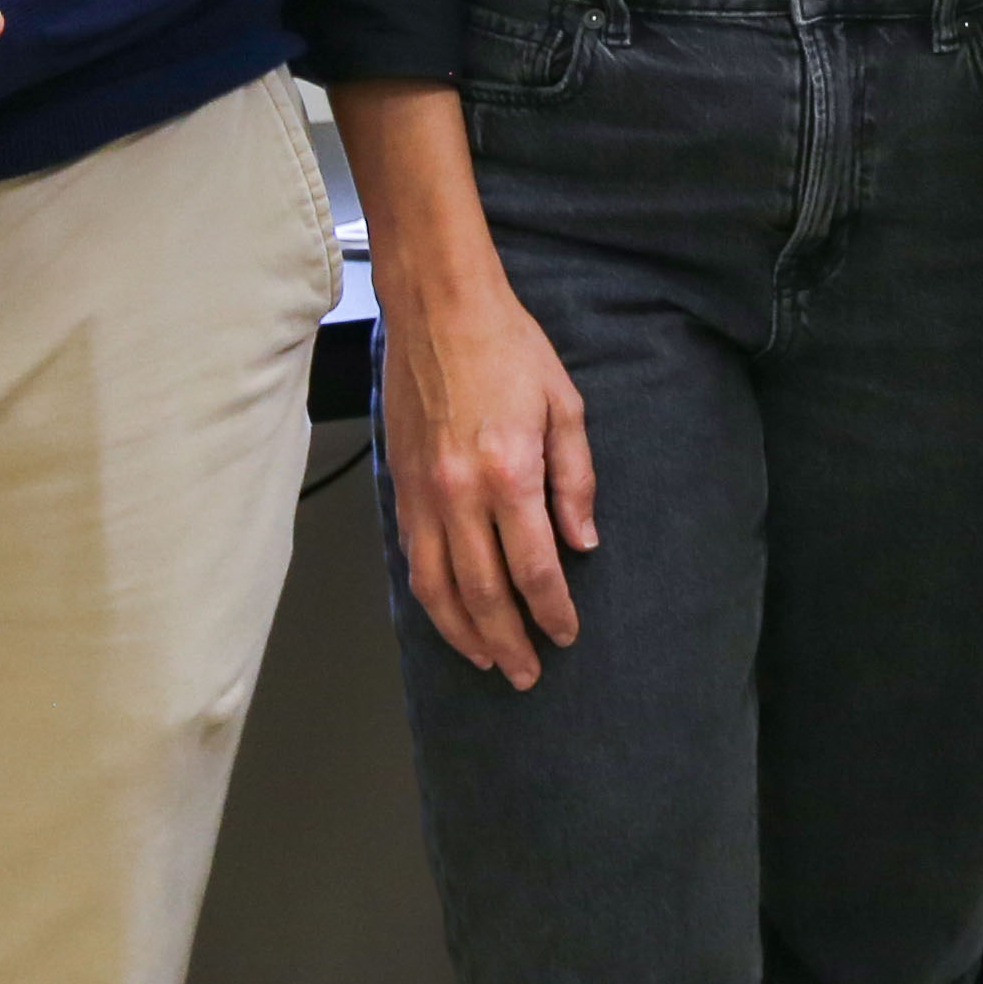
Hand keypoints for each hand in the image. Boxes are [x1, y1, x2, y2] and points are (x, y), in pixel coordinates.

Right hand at [379, 270, 596, 688]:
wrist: (439, 310)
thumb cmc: (508, 348)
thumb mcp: (565, 405)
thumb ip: (575, 479)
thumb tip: (582, 541)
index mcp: (510, 473)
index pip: (535, 567)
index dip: (552, 609)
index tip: (566, 633)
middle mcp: (461, 494)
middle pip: (483, 592)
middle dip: (508, 641)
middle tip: (527, 673)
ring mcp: (423, 494)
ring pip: (438, 587)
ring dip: (463, 633)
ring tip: (488, 660)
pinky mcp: (400, 487)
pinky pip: (414, 559)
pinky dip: (431, 598)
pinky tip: (449, 615)